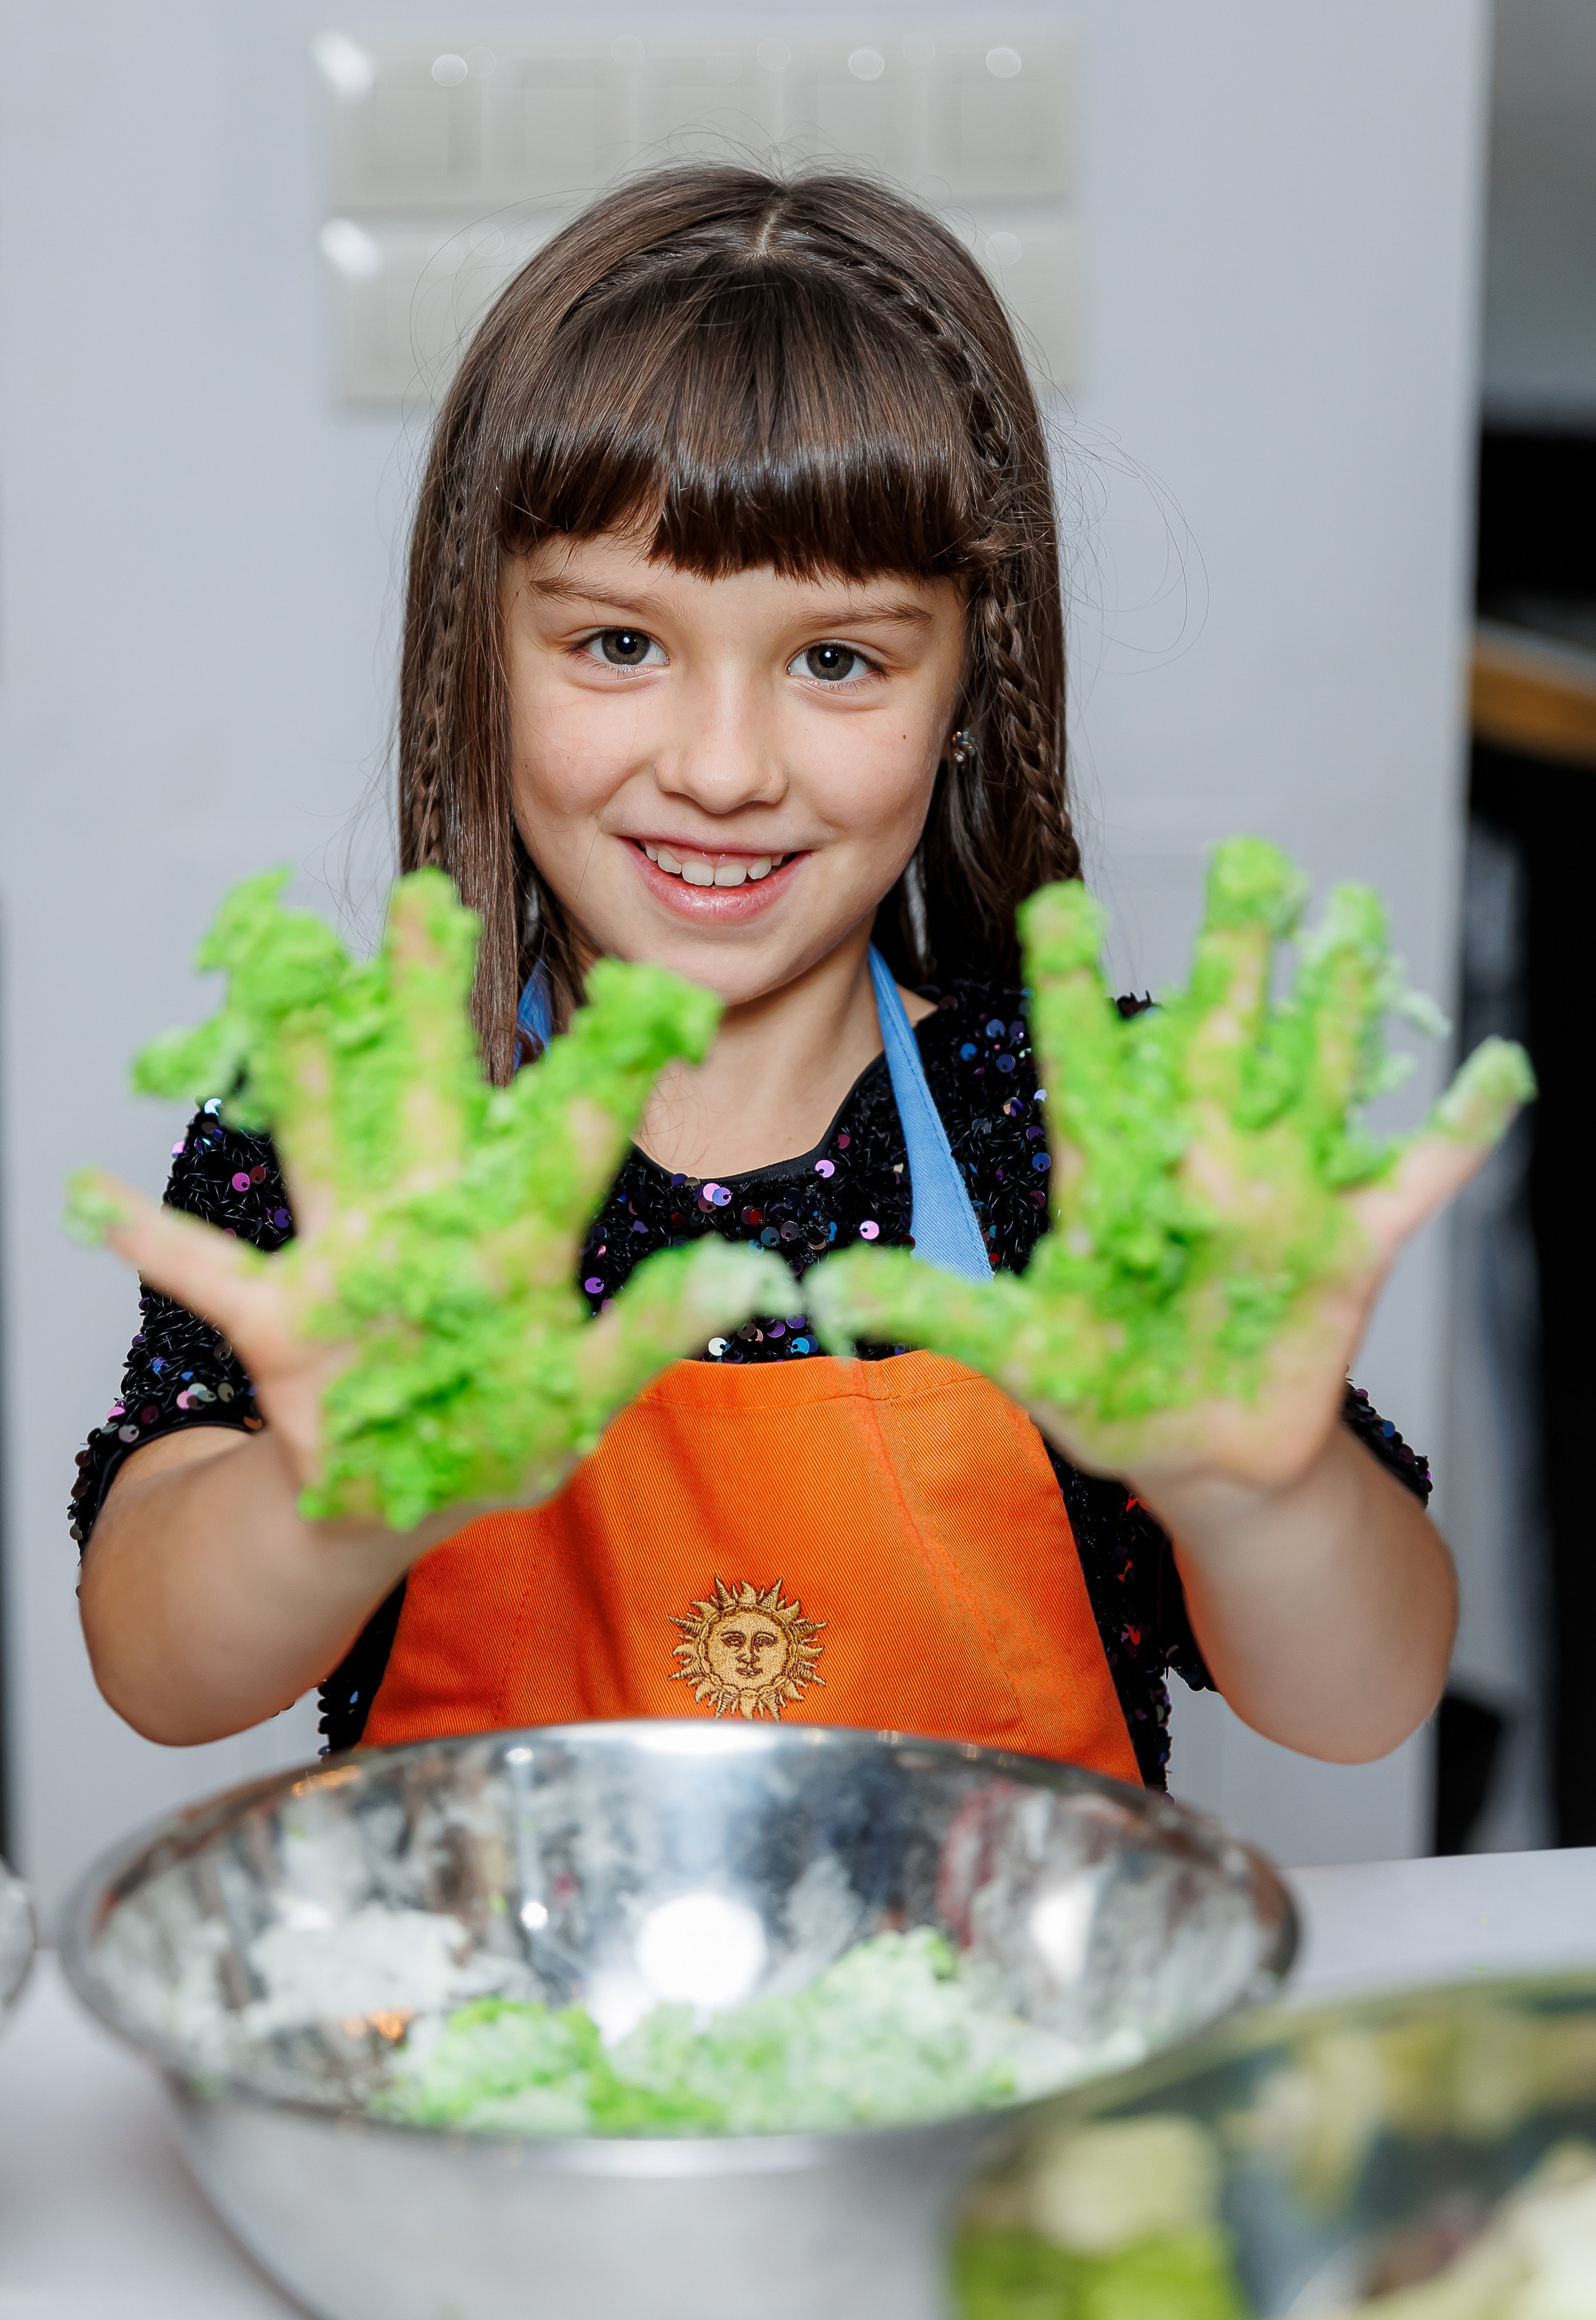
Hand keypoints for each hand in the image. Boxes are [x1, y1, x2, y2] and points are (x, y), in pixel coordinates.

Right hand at [70, 869, 795, 1529]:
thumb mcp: (581, 1394)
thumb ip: (650, 1334)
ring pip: (322, 1139)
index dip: (604, 1069)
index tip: (640, 990)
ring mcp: (347, 1257)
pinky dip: (149, 1240)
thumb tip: (748, 1276)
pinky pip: (207, 1271)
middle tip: (425, 904)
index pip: (567, 1139)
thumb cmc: (489, 1430)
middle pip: (428, 1091)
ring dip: (298, 1065)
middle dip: (422, 1002)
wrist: (388, 1495)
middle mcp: (426, 1217)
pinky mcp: (279, 1316)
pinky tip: (97, 1195)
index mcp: (513, 1237)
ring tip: (274, 979)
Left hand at [807, 839, 1532, 1507]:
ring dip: (1338, 1003)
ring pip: (1314, 1075)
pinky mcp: (1349, 1245)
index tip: (1052, 906)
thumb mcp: (1019, 1347)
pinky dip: (1456, 1130)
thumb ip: (938, 1307)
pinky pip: (1415, 1177)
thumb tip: (829, 1292)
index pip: (1082, 1059)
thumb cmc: (1105, 1388)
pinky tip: (1490, 1069)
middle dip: (1234, 955)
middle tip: (1247, 864)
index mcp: (1111, 1165)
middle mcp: (1199, 1153)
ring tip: (1352, 918)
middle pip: (1217, 1036)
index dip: (1066, 988)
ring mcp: (1280, 1190)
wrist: (1200, 1455)